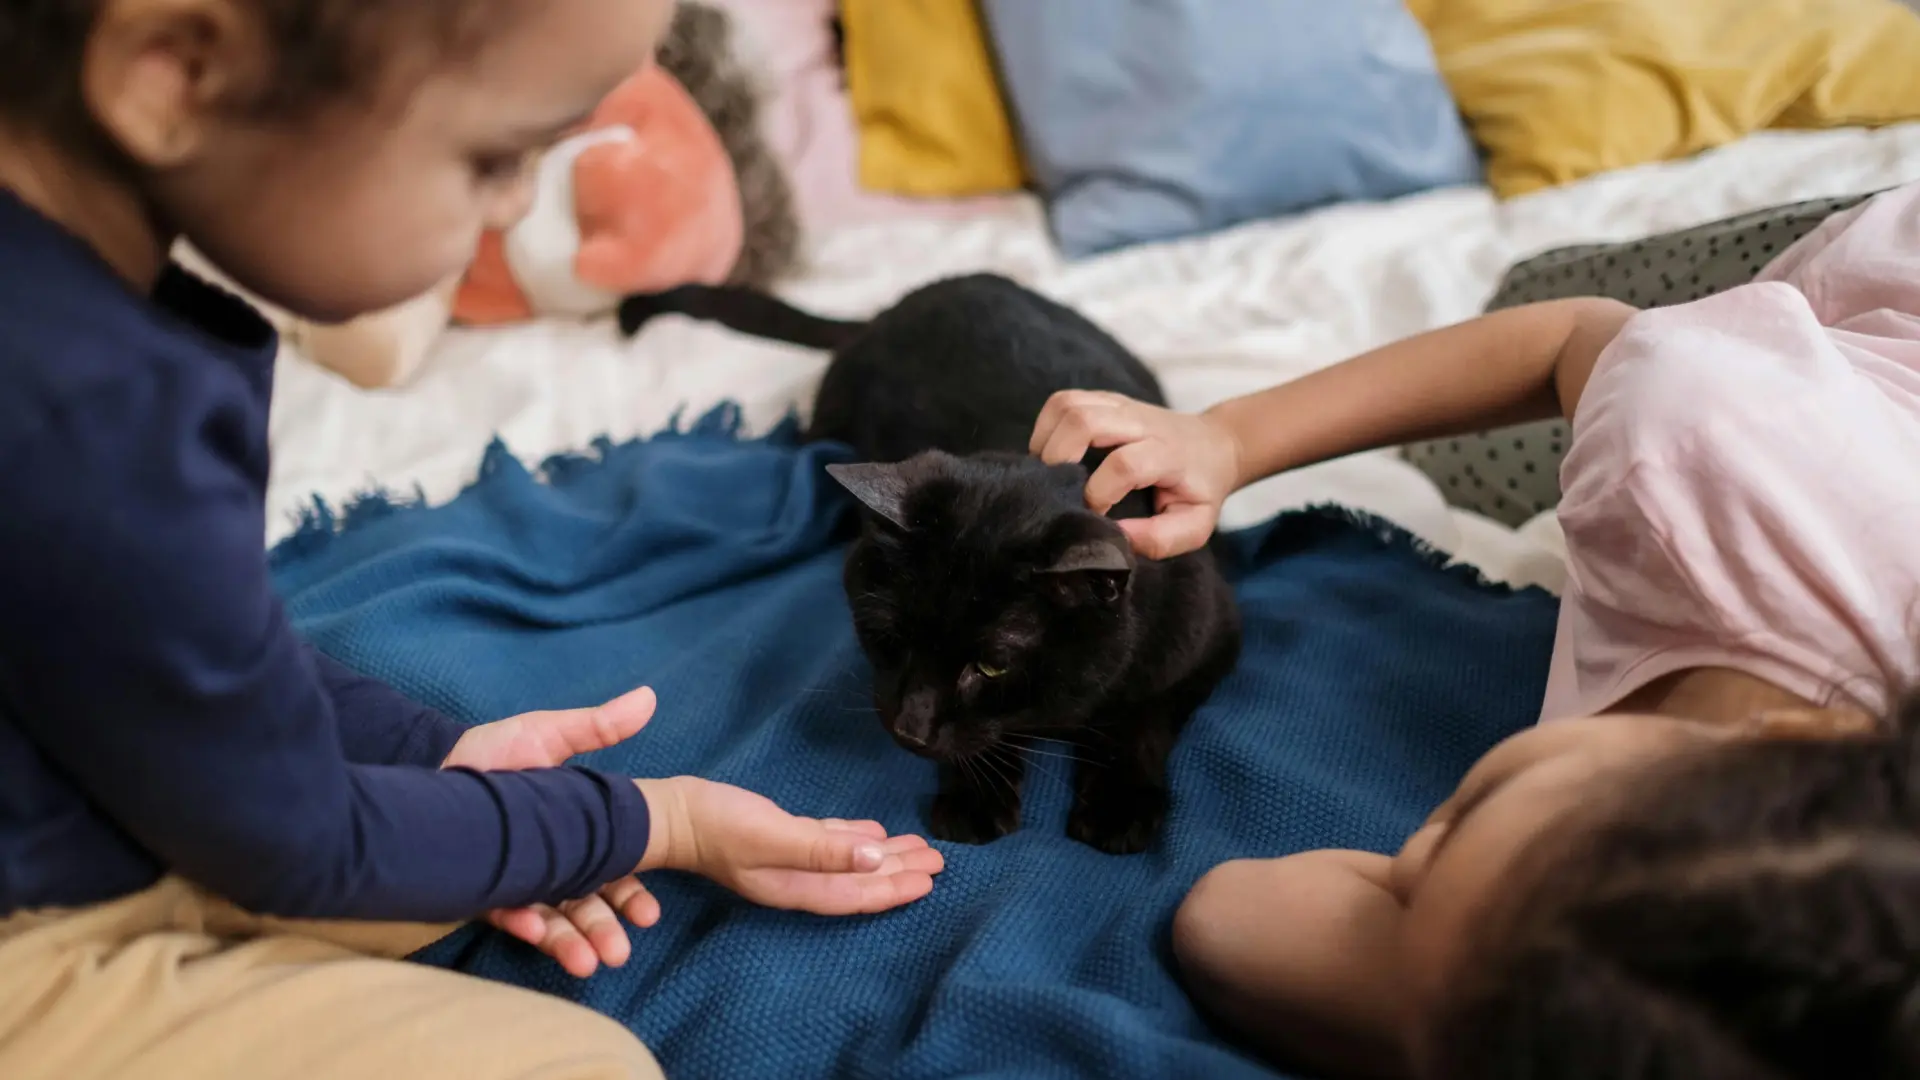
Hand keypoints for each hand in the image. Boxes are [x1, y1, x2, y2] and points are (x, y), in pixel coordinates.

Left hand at [444, 686, 664, 977]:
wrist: (431, 765)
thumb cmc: (493, 752)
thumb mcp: (549, 735)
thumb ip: (597, 726)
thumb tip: (649, 697)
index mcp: (575, 836)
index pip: (613, 873)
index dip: (633, 894)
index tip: (651, 913)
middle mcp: (550, 865)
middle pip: (586, 906)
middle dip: (605, 930)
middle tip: (620, 952)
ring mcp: (516, 881)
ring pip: (551, 920)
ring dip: (570, 943)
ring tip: (588, 962)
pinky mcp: (479, 890)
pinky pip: (504, 913)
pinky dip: (522, 924)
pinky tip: (533, 928)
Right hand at [638, 776, 944, 915]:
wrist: (669, 813)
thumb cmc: (718, 825)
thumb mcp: (773, 836)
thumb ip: (823, 849)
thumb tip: (875, 856)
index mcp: (797, 886)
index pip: (857, 894)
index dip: (894, 888)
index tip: (931, 879)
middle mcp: (796, 879)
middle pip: (858, 881)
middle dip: (898, 872)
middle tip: (939, 860)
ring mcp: (786, 860)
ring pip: (847, 862)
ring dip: (882, 855)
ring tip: (917, 847)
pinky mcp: (778, 836)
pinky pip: (827, 843)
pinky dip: (852, 839)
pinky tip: (872, 831)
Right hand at [1030, 390, 1242, 558]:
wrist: (1214, 445)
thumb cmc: (1200, 490)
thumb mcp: (1195, 524)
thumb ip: (1159, 539)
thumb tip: (1114, 538)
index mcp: (1166, 453)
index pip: (1123, 464)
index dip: (1099, 493)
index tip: (1094, 515)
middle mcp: (1140, 421)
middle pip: (1084, 420)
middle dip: (1058, 458)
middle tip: (1058, 490)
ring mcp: (1120, 404)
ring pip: (1068, 405)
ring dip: (1047, 440)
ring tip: (1050, 473)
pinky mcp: (1104, 399)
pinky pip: (1063, 401)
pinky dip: (1047, 427)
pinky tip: (1053, 455)